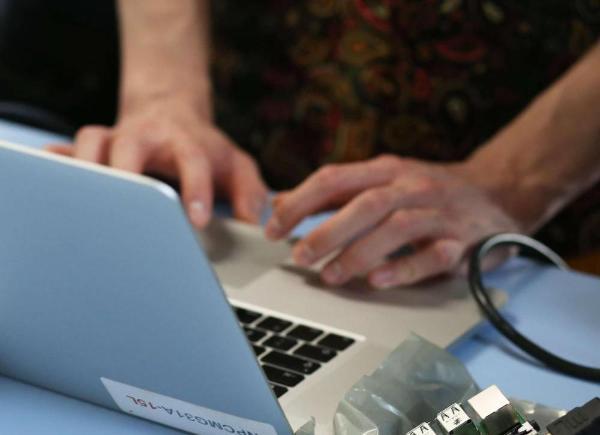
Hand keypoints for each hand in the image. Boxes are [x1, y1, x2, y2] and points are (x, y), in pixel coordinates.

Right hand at [47, 95, 266, 227]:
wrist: (170, 113)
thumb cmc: (204, 148)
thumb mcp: (236, 165)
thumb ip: (250, 192)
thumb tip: (253, 223)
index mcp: (186, 142)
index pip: (193, 161)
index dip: (196, 188)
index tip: (197, 220)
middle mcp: (147, 137)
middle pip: (130, 146)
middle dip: (126, 175)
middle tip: (127, 212)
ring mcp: (116, 139)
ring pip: (91, 142)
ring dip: (84, 169)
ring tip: (81, 204)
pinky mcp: (93, 148)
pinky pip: (67, 150)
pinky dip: (55, 163)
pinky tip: (47, 184)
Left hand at [265, 155, 519, 287]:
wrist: (499, 190)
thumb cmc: (428, 190)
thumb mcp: (383, 180)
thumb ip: (336, 192)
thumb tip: (280, 202)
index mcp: (385, 170)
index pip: (334, 179)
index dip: (299, 202)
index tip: (272, 228)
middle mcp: (411, 186)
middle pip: (363, 204)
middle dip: (326, 231)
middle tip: (298, 257)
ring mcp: (439, 213)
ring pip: (395, 228)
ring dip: (359, 253)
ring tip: (330, 276)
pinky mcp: (462, 241)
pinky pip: (433, 255)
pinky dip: (404, 268)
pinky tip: (379, 281)